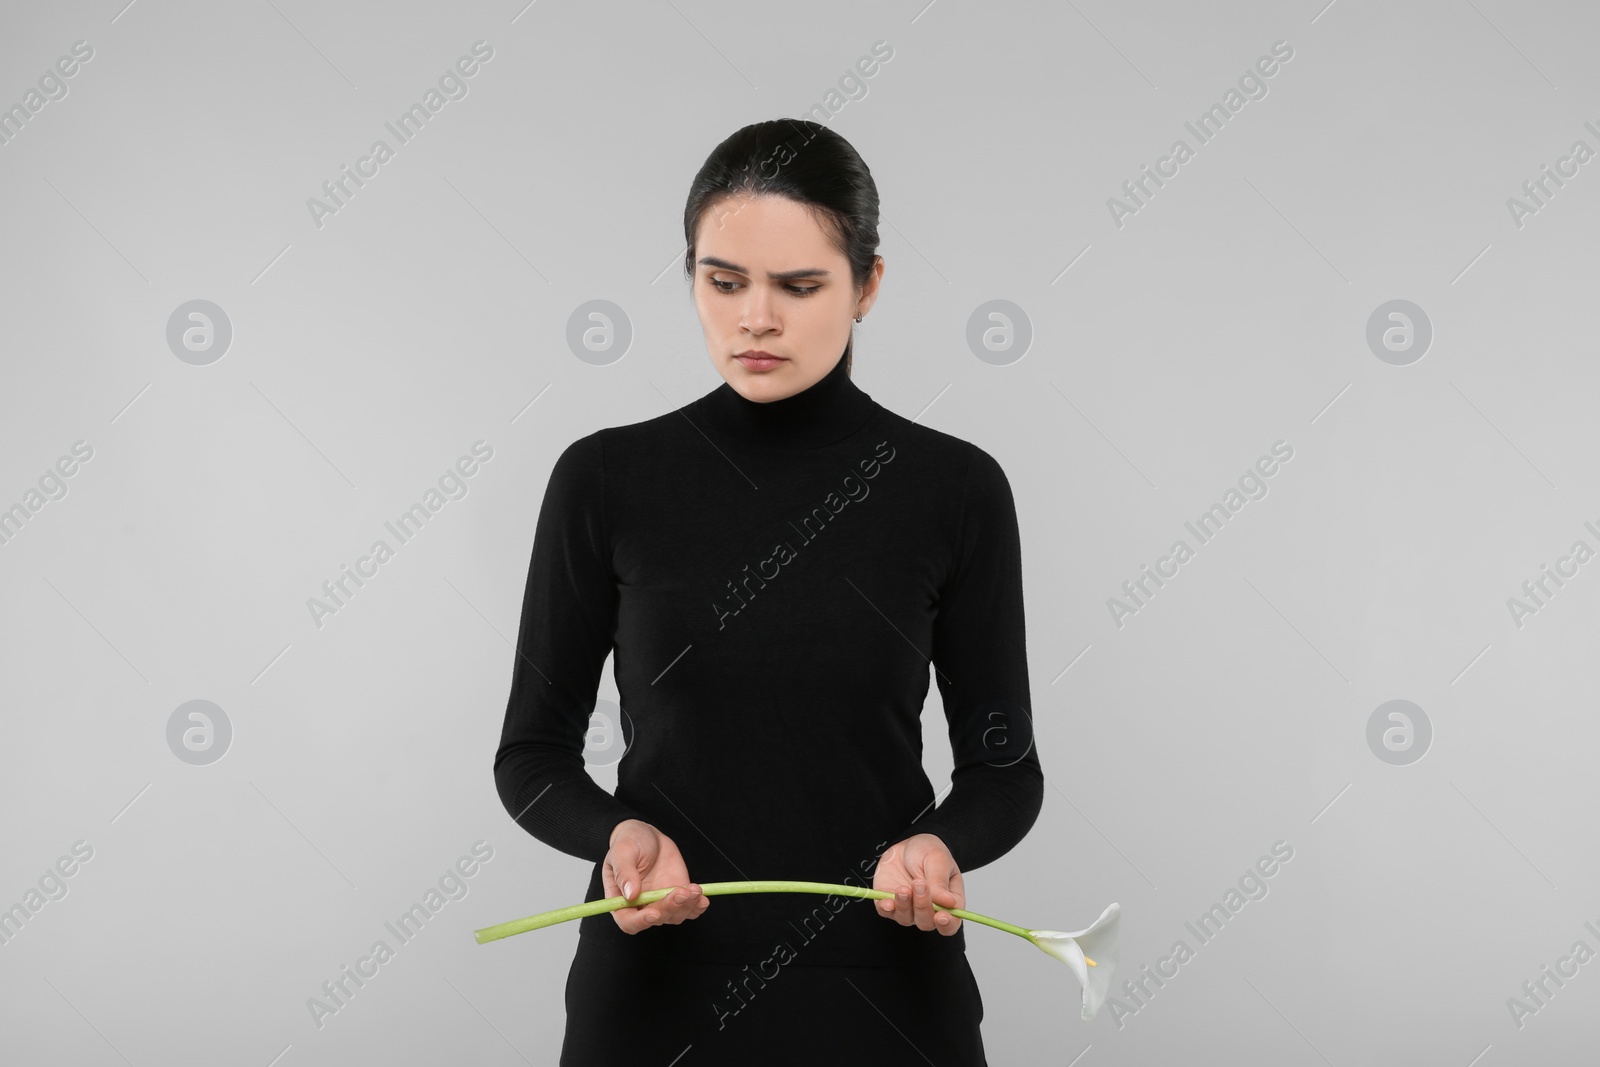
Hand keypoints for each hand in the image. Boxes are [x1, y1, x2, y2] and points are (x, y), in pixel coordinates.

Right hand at [603, 819, 709, 933]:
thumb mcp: (622, 852)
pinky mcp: (677, 894)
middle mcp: (642, 905)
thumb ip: (624, 872)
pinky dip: (697, 906)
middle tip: (681, 892)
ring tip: (694, 889)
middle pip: (656, 919)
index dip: (641, 922)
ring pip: (675, 915)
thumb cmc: (629, 842)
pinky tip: (702, 898)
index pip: (629, 922)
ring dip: (687, 906)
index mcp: (621, 899)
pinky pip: (689, 908)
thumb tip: (630, 894)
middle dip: (670, 908)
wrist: (648, 836)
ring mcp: (661, 901)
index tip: (654, 913)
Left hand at [872, 833, 963, 934]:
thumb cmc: (928, 852)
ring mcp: (908, 908)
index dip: (947, 924)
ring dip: (904, 905)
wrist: (906, 844)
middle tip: (919, 884)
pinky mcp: (889, 903)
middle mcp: (928, 909)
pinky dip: (886, 909)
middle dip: (922, 906)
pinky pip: (886, 912)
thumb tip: (948, 903)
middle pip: (926, 922)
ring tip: (903, 888)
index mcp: (948, 901)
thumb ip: (940, 881)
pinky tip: (887, 902)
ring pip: (906, 919)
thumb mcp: (938, 859)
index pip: (950, 923)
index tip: (941, 915)